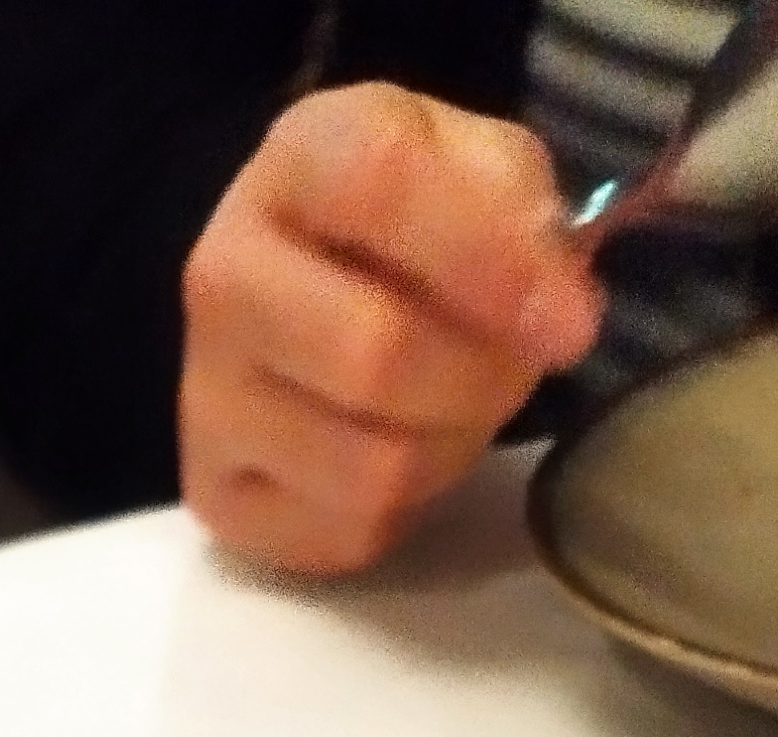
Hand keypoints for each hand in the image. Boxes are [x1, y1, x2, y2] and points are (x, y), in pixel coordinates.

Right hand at [180, 84, 603, 575]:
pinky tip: (404, 454)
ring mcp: (205, 397)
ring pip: (369, 467)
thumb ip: (521, 208)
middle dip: (481, 376)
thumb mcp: (478, 166)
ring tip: (459, 406)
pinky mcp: (214, 497)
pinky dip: (404, 510)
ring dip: (450, 449)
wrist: (306, 290)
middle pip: (373, 355)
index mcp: (297, 162)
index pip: (381, 185)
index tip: (572, 322)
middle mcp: (224, 276)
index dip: (490, 259)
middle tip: (519, 367)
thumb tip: (554, 308)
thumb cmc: (408, 226)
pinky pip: (345, 534)